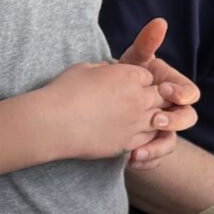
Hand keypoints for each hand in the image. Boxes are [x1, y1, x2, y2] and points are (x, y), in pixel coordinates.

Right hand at [38, 60, 165, 161]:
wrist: (52, 124)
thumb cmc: (64, 92)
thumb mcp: (86, 69)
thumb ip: (105, 70)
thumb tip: (109, 71)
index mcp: (128, 76)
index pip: (149, 77)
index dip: (140, 81)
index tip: (128, 85)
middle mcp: (137, 99)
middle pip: (160, 97)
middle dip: (152, 97)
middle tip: (136, 102)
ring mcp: (135, 123)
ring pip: (159, 120)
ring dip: (150, 117)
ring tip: (135, 118)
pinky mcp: (128, 144)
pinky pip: (148, 139)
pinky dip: (144, 135)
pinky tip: (131, 132)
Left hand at [116, 19, 200, 166]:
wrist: (99, 99)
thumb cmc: (122, 74)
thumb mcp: (133, 60)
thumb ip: (147, 42)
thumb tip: (160, 21)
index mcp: (173, 88)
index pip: (189, 93)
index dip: (182, 93)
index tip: (166, 90)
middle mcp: (172, 110)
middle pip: (187, 119)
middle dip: (174, 121)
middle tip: (155, 121)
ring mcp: (161, 130)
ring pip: (171, 143)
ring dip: (157, 147)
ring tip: (137, 148)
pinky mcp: (149, 145)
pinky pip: (155, 159)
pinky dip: (145, 160)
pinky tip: (130, 159)